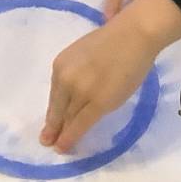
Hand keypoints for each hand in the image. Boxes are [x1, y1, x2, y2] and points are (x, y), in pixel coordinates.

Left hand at [40, 0, 180, 153]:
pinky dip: (70, 138)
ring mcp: (80, 92)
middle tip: (46, 140)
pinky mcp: (97, 103)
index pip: (55, 94)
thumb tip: (77, 93)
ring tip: (58, 146)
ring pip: (68, 118)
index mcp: (60, 65)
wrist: (134, 34)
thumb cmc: (116, 40)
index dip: (53, 111)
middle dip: (52, 126)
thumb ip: (77, 73)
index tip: (50, 122)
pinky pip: (80, 125)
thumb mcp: (84, 55)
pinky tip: (65, 147)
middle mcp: (65, 78)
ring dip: (61, 134)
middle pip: (56, 108)